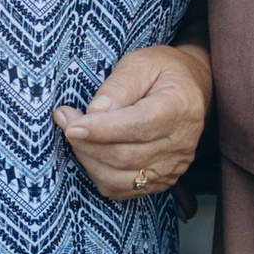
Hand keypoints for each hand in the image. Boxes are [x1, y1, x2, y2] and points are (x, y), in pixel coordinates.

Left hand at [54, 42, 211, 201]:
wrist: (188, 90)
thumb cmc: (161, 72)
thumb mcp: (140, 64)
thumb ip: (118, 86)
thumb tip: (93, 113)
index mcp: (179, 108)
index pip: (138, 126)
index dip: (101, 130)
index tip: (72, 125)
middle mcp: (180, 143)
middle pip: (124, 156)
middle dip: (86, 143)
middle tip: (64, 120)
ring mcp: (173, 167)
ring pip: (119, 178)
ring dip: (88, 159)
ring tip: (74, 134)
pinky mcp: (162, 181)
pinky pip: (121, 190)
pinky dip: (98, 174)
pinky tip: (90, 152)